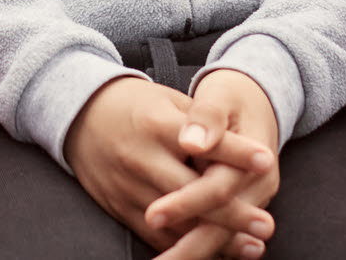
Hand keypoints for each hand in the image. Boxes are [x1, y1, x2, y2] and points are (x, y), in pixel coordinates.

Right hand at [64, 77, 274, 257]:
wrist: (79, 114)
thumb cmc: (134, 105)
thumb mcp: (166, 100)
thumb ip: (201, 124)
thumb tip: (241, 148)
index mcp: (156, 124)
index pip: (203, 139)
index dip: (235, 151)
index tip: (266, 160)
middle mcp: (141, 157)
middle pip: (191, 191)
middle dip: (231, 211)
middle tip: (265, 223)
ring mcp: (128, 186)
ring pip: (176, 221)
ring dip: (215, 238)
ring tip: (250, 247)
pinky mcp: (119, 207)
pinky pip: (156, 236)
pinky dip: (187, 247)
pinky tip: (215, 252)